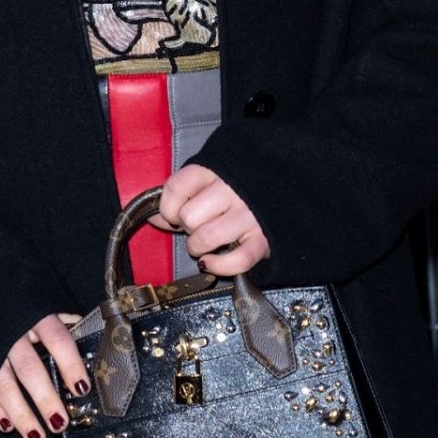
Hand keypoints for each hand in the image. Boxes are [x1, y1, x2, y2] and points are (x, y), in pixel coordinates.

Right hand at [0, 312, 85, 437]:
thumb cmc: (19, 304)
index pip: (57, 339)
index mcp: (34, 314)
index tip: (82, 388)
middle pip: (30, 369)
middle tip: (61, 423)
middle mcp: (11, 333)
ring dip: (21, 415)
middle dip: (45, 399)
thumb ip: (65, 320)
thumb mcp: (42, 302)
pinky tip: (7, 427)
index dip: (70, 364)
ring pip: (5, 386)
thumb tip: (96, 337)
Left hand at [155, 164, 270, 276]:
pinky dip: (219, 266)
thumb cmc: (235, 185)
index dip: (167, 207)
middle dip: (187, 227)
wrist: (285, 184)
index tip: (173, 214)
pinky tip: (211, 262)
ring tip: (205, 243)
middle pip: (189, 217)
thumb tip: (152, 217)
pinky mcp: (264, 240)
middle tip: (198, 225)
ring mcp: (250, 215)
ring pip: (206, 239)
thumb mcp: (207, 179)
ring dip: (199, 247)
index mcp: (215, 170)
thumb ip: (180, 194)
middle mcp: (233, 190)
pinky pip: (236, 261)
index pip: (176, 188)